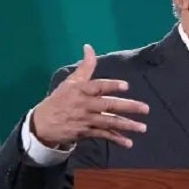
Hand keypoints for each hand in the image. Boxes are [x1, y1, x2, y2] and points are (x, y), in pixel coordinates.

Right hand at [31, 44, 149, 148]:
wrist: (42, 123)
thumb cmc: (60, 99)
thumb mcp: (71, 81)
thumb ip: (85, 66)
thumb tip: (89, 46)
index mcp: (81, 90)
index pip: (98, 86)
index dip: (111, 86)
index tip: (126, 86)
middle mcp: (84, 105)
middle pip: (108, 105)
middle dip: (128, 107)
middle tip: (145, 109)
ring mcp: (86, 120)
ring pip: (109, 122)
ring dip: (126, 125)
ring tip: (142, 128)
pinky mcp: (85, 133)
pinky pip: (103, 136)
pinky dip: (116, 139)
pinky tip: (128, 142)